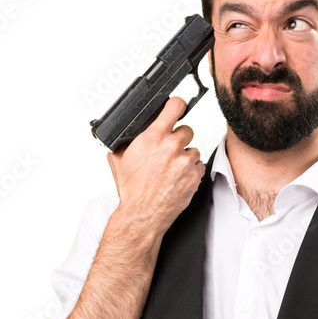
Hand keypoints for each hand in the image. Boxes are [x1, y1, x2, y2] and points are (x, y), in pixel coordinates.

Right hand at [106, 96, 205, 239]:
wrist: (142, 213)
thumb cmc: (132, 189)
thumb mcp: (119, 158)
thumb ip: (127, 140)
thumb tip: (128, 131)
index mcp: (153, 137)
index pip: (175, 106)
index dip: (177, 105)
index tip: (177, 107)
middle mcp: (171, 147)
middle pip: (187, 130)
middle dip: (178, 138)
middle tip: (168, 151)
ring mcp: (185, 162)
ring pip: (193, 149)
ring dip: (185, 157)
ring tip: (171, 169)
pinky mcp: (194, 177)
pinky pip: (199, 166)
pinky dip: (191, 171)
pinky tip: (178, 178)